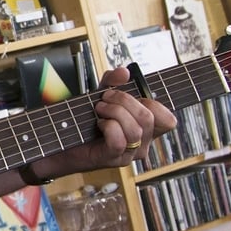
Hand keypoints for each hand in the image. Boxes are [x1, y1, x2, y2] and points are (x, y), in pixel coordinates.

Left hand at [36, 67, 176, 177]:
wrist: (61, 139)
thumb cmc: (84, 119)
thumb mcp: (101, 94)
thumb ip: (113, 81)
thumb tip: (124, 72)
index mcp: (145, 129)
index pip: (168, 120)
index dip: (154, 103)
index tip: (133, 95)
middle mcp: (141, 143)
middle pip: (149, 118)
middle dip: (125, 100)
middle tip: (106, 98)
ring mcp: (128, 154)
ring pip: (135, 129)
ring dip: (114, 111)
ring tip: (99, 109)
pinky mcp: (112, 158)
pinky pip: (119, 140)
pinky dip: (107, 126)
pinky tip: (98, 124)